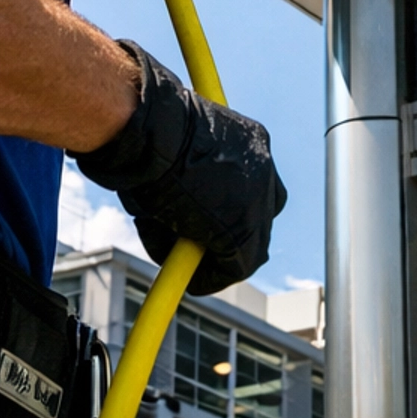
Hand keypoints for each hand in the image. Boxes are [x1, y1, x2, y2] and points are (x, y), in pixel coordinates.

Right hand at [73, 43, 286, 293]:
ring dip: (222, 260)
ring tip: (192, 271)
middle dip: (231, 233)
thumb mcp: (177, 156)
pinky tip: (192, 282)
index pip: (252, 182)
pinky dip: (214, 277)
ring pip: (250, 243)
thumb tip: (172, 217)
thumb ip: (189, 185)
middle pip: (259, 213)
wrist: (156, 135)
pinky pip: (236, 265)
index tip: (207, 221)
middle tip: (202, 248)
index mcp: (250, 140)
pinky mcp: (245, 231)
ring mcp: (259, 199)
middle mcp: (264, 167)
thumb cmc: (152, 136)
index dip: (229, 206)